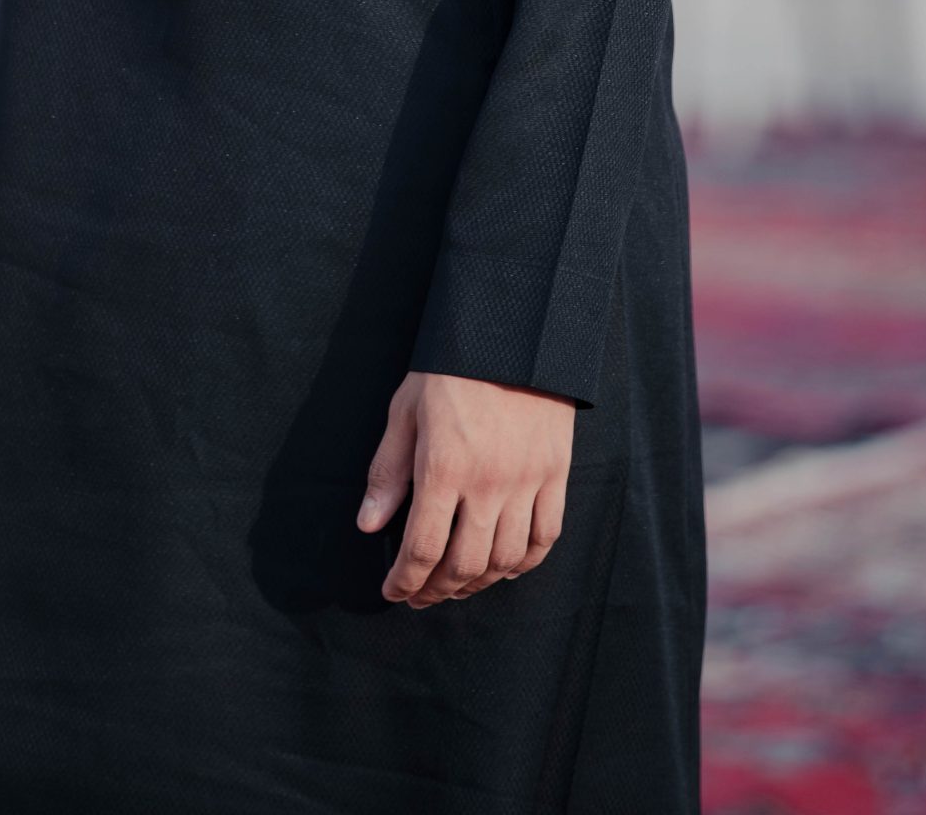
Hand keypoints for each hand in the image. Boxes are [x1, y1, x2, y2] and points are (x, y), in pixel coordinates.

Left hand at [357, 370, 575, 606]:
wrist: (514, 329)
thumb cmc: (452, 367)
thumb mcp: (406, 410)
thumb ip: (388, 471)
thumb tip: (369, 525)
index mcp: (444, 467)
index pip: (422, 549)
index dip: (405, 581)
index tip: (393, 591)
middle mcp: (488, 483)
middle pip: (463, 565)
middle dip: (436, 590)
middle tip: (421, 595)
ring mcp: (526, 481)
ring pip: (504, 560)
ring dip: (477, 583)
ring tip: (457, 584)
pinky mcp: (556, 473)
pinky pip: (545, 537)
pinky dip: (524, 562)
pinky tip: (504, 566)